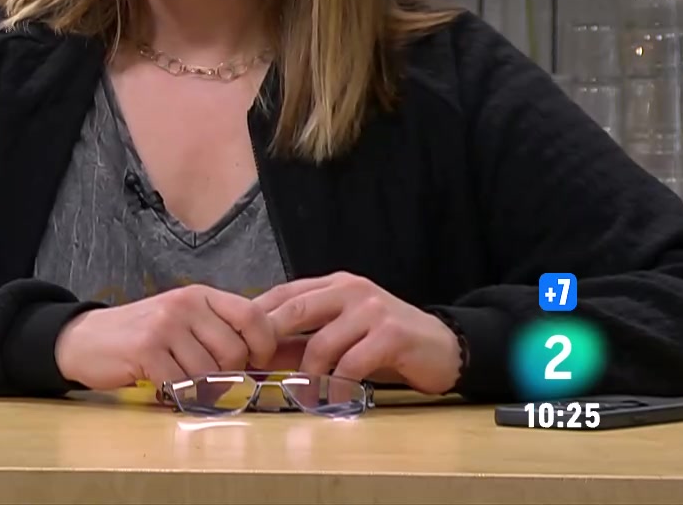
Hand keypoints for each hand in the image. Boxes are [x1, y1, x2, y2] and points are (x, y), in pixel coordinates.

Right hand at [53, 286, 279, 390]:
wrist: (87, 339)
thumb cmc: (141, 335)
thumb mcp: (183, 320)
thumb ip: (219, 330)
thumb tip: (266, 355)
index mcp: (200, 295)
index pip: (253, 317)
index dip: (262, 346)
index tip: (254, 362)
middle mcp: (185, 305)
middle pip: (235, 352)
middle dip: (226, 375)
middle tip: (203, 376)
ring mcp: (165, 325)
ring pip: (209, 373)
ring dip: (197, 387)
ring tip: (178, 378)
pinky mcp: (147, 349)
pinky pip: (182, 383)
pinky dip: (176, 392)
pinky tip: (162, 383)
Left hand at [252, 272, 461, 393]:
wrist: (443, 348)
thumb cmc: (385, 343)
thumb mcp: (341, 335)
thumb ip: (303, 341)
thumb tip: (258, 356)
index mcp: (334, 285)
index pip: (284, 293)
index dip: (257, 317)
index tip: (239, 343)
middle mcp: (351, 290)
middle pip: (294, 310)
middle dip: (269, 340)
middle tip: (255, 367)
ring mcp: (372, 310)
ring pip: (321, 343)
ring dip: (307, 374)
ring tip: (303, 394)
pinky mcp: (391, 334)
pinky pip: (351, 363)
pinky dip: (337, 385)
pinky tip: (335, 397)